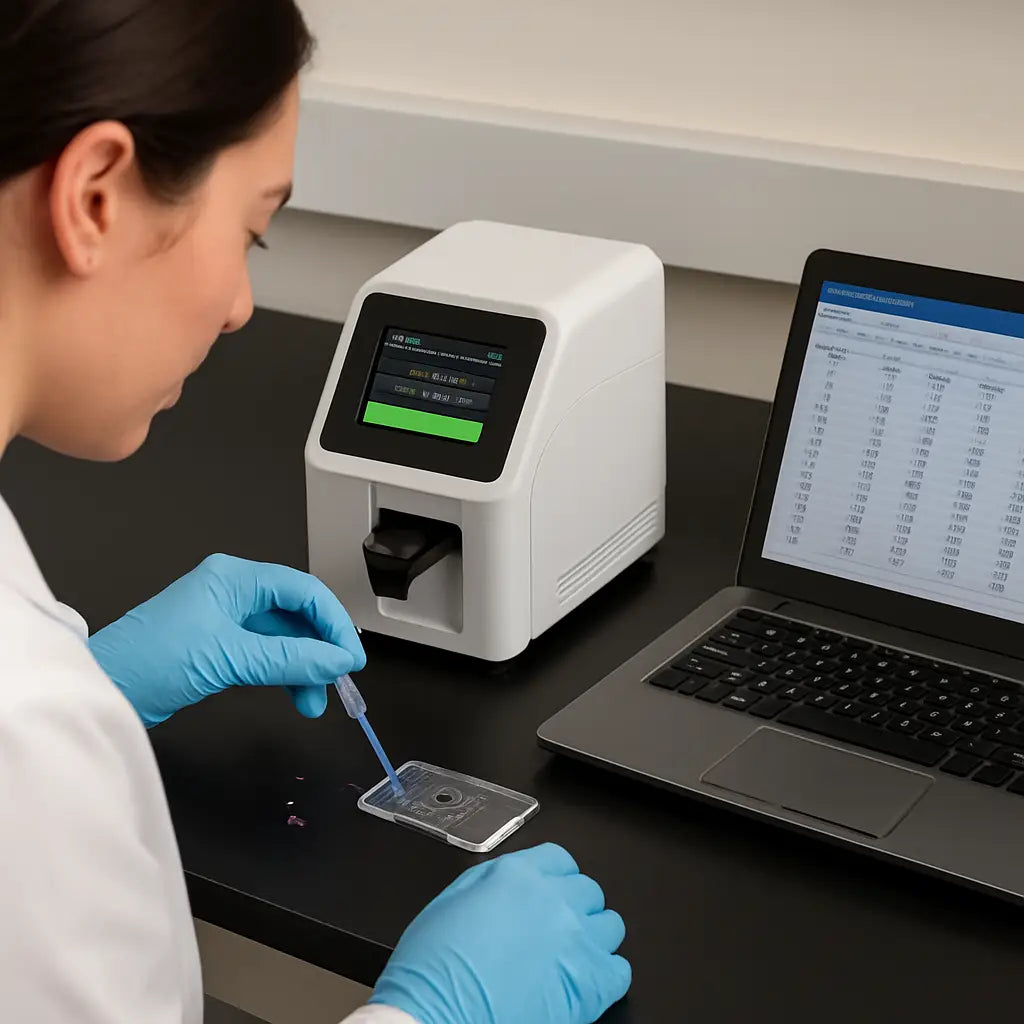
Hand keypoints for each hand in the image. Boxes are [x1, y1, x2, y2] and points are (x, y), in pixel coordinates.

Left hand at [88, 553, 364, 726]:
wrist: (101, 690)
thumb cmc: (151, 661)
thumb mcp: (231, 658)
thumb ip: (291, 659)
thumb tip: (338, 661)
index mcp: (235, 578)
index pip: (303, 591)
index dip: (333, 622)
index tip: (350, 656)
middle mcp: (232, 592)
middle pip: (296, 615)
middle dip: (320, 649)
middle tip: (340, 679)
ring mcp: (224, 620)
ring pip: (284, 639)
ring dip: (304, 668)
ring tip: (315, 701)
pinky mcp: (217, 647)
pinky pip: (266, 655)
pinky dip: (284, 675)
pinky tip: (295, 695)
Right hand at [370, 843, 629, 1023]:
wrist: (435, 1018)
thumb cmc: (432, 971)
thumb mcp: (451, 900)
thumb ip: (490, 882)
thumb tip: (511, 882)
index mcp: (517, 876)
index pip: (560, 859)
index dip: (555, 878)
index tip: (552, 892)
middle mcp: (553, 901)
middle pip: (588, 890)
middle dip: (574, 907)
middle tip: (555, 930)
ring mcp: (576, 941)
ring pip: (610, 926)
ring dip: (593, 937)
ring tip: (571, 957)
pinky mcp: (591, 984)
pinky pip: (620, 970)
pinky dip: (606, 976)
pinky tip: (582, 983)